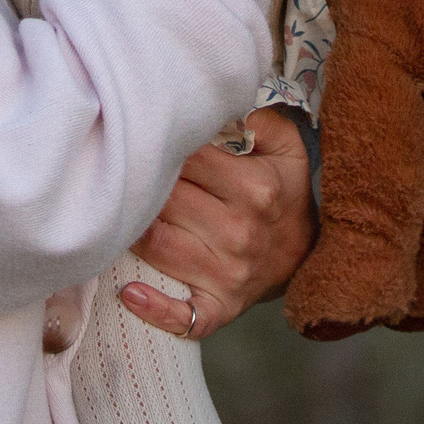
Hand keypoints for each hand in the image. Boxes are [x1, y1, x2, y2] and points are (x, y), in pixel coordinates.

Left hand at [117, 108, 315, 340]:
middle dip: (142, 184)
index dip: (161, 145)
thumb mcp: (285, 148)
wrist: (302, 255)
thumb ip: (259, 119)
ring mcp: (229, 275)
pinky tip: (130, 292)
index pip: (186, 157)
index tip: (147, 138)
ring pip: (157, 244)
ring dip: (132, 228)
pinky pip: (182, 317)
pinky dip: (153, 308)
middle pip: (165, 199)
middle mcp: (241, 232)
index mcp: (256, 188)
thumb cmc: (282, 193)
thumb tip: (222, 107)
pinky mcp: (219, 309)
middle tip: (126, 174)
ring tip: (122, 213)